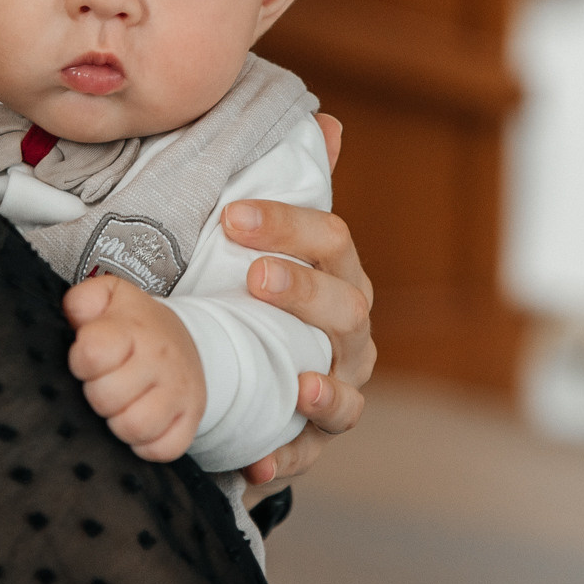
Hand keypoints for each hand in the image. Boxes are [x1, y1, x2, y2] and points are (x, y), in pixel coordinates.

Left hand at [63, 274, 204, 461]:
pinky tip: (139, 422)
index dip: (81, 362)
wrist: (184, 340)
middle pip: (107, 397)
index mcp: (134, 328)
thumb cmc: (134, 326)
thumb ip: (82, 299)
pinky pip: (162, 450)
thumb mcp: (108, 297)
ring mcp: (179, 392)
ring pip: (135, 428)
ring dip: (118, 423)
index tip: (87, 361)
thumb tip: (73, 317)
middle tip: (104, 384)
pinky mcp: (192, 419)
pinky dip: (145, 445)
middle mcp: (160, 359)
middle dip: (96, 395)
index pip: (93, 353)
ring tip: (119, 407)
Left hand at [223, 113, 372, 487]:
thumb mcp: (280, 242)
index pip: (331, 240)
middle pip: (345, 308)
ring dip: (323, 390)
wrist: (272, 371)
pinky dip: (289, 458)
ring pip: (346, 387)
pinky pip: (311, 451)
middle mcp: (351, 331)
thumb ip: (299, 183)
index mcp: (341, 276)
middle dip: (303, 292)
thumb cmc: (272, 295)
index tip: (231, 215)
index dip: (286, 225)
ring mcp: (341, 384)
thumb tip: (328, 121)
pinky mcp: (318, 435)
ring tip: (296, 386)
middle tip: (254, 277)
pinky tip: (259, 463)